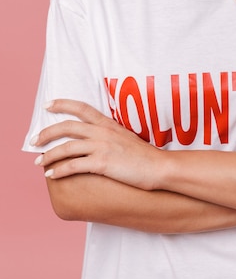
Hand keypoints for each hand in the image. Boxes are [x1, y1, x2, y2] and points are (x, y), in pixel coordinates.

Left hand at [31, 99, 161, 189]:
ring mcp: (102, 146)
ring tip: (38, 162)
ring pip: (66, 147)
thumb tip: (94, 139)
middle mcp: (102, 132)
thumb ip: (109, 134)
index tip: (47, 105)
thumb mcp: (125, 137)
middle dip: (46, 133)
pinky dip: (59, 170)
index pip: (81, 108)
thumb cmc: (143, 156)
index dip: (62, 104)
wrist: (158, 167)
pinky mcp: (102, 163)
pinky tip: (51, 174)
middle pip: (67, 127)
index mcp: (107, 124)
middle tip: (34, 141)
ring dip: (48, 155)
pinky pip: (74, 165)